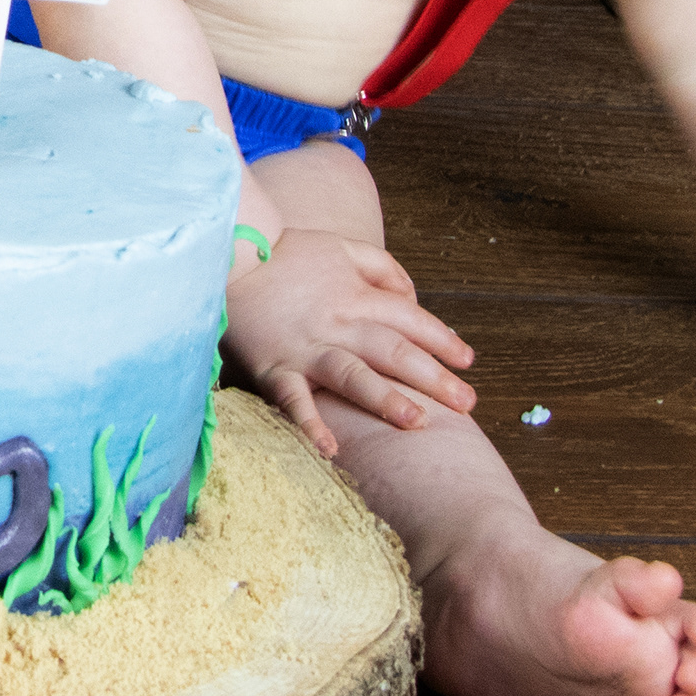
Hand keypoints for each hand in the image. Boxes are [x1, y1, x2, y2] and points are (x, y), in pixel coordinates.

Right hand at [226, 227, 474, 457]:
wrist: (227, 253)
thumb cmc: (286, 253)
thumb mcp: (342, 246)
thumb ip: (382, 267)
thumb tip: (412, 296)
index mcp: (357, 295)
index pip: (411, 319)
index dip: (443, 340)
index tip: (467, 361)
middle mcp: (339, 322)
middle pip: (395, 351)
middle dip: (434, 378)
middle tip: (467, 404)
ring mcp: (307, 347)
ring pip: (353, 374)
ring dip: (385, 398)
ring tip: (417, 422)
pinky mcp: (274, 366)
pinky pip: (294, 399)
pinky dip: (310, 424)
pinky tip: (330, 449)